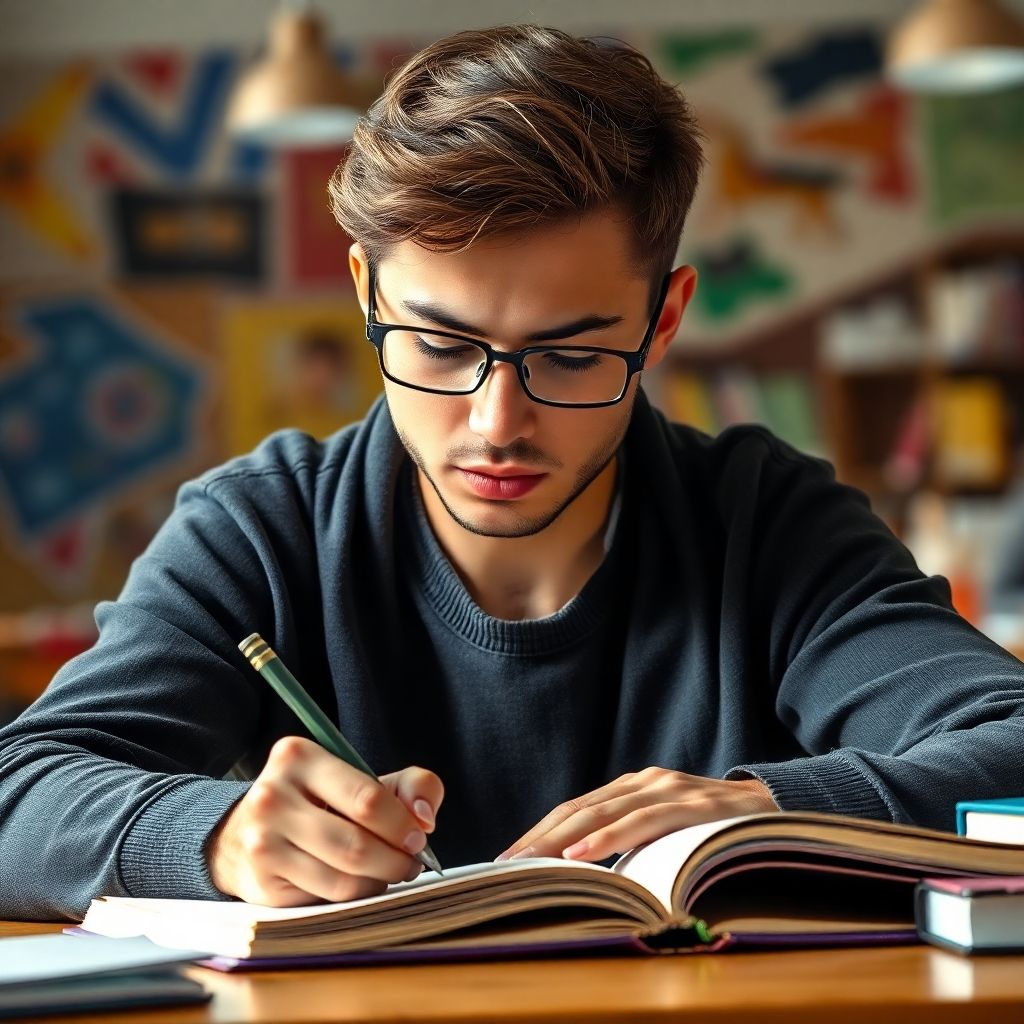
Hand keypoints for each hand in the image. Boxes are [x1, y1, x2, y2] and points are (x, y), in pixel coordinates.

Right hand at [207, 736, 442, 905]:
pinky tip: (358, 882)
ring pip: (344, 879)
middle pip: (357, 845)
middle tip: (410, 862)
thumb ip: (411, 784)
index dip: (403, 825)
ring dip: (379, 882)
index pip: (367, 799)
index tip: (419, 837)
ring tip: (387, 872)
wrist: (246, 832)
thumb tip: (425, 818)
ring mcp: (262, 842)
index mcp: (298, 757)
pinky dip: (354, 896)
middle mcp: (272, 795)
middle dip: (396, 860)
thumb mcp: (362, 778)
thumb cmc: (320, 801)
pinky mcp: (262, 883)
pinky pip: (326, 900)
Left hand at [496, 767, 775, 862]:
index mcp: (634, 788)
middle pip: (579, 808)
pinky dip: (608, 837)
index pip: (575, 809)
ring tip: (531, 861)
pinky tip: (582, 852)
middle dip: (539, 837)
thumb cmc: (718, 826)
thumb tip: (589, 873)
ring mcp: (667, 788)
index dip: (539, 831)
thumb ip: (636, 839)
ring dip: (562, 838)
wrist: (781, 807)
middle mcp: (645, 781)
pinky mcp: (692, 802)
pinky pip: (642, 821)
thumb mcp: (670, 831)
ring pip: (603, 812)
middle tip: (506, 863)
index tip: (509, 857)